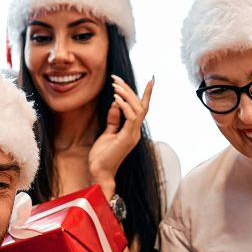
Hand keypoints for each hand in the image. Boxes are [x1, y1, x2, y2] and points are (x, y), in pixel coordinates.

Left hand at [88, 76, 153, 197]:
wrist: (99, 172)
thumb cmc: (102, 156)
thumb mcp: (107, 133)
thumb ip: (113, 120)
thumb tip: (116, 103)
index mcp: (132, 130)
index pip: (142, 108)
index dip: (147, 94)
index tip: (151, 79)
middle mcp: (135, 131)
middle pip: (140, 105)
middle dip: (129, 89)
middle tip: (116, 78)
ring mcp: (133, 135)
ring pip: (137, 109)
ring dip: (126, 95)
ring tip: (114, 86)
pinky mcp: (127, 138)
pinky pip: (131, 118)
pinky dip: (124, 106)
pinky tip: (116, 99)